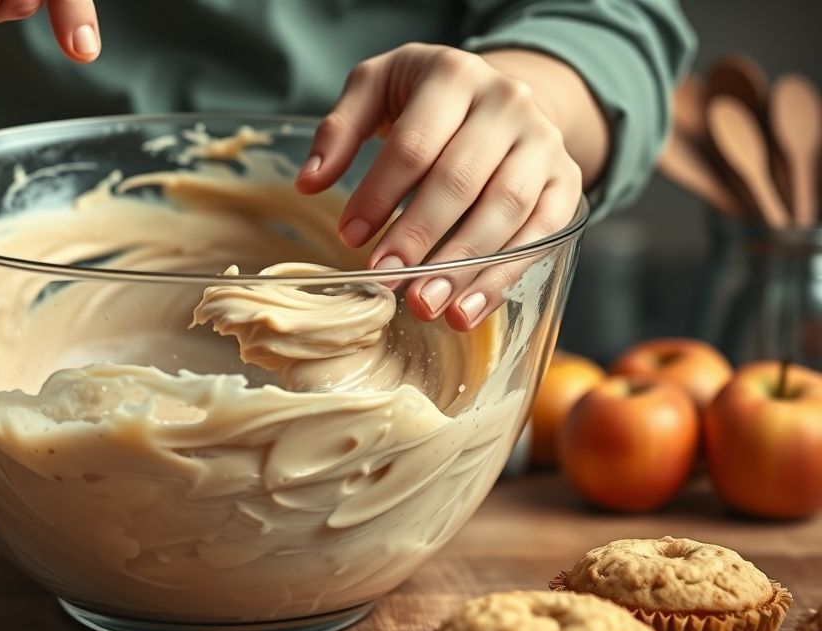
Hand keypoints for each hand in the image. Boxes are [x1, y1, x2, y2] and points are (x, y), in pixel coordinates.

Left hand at [296, 44, 586, 330]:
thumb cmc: (425, 99)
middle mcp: (508, 104)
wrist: (501, 96)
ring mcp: (543, 144)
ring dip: (463, 265)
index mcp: (454, 76)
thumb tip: (309, 181)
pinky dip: (503, 278)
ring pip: (506, 209)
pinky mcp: (566, 182)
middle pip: (462, 179)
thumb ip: (339, 129)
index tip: (349, 237)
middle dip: (419, 236)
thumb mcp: (376, 88)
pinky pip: (541, 234)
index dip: (380, 195)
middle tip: (383, 279)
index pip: (415, 144)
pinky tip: (466, 309)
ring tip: (424, 305)